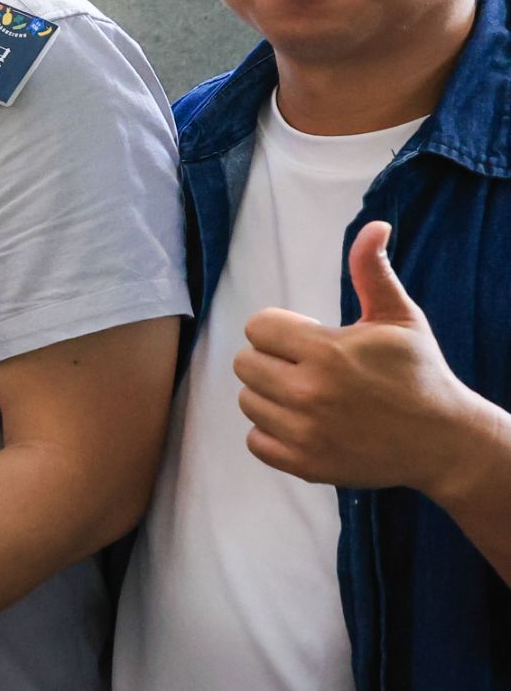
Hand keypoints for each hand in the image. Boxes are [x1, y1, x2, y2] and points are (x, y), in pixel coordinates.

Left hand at [235, 221, 505, 495]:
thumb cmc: (420, 373)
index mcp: (327, 351)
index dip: (281, 329)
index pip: (257, 327)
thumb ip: (372, 272)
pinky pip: (254, 440)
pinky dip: (273, 433)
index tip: (309, 338)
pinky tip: (305, 424)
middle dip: (272, 360)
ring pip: (247, 401)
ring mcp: (304, 432)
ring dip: (271, 396)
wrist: (445, 441)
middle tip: (308, 368)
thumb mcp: (400, 318)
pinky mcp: (303, 464)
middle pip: (245, 363)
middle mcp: (309, 392)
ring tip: (310, 396)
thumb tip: (374, 226)